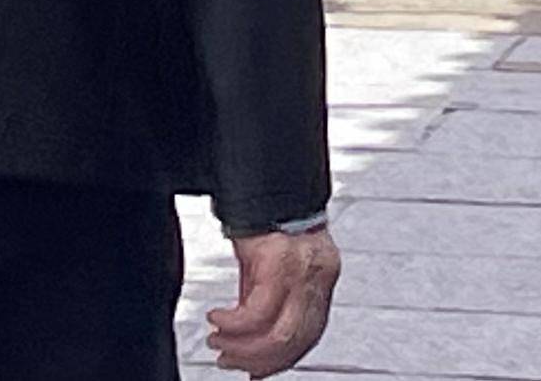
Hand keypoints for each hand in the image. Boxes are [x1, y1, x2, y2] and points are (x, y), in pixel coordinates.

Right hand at [206, 227, 342, 376]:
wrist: (263, 178)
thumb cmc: (267, 219)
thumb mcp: (269, 270)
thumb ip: (268, 307)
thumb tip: (253, 350)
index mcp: (323, 277)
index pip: (311, 336)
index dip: (281, 360)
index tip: (254, 370)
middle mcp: (320, 274)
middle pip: (296, 341)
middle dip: (256, 359)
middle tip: (227, 360)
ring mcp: (303, 268)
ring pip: (279, 334)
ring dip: (243, 348)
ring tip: (218, 342)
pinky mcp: (279, 260)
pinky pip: (257, 312)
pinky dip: (234, 325)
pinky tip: (218, 320)